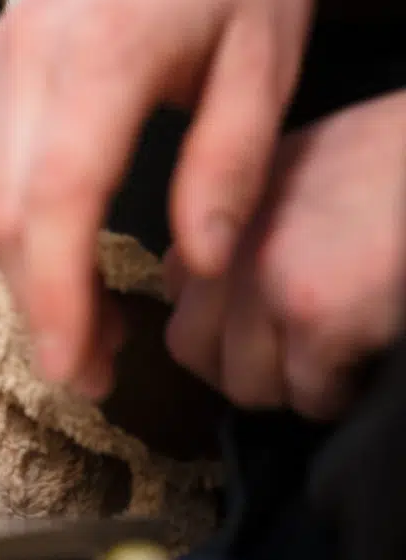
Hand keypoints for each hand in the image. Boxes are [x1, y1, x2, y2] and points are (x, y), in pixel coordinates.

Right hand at [0, 0, 337, 395]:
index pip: (52, 199)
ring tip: (86, 327)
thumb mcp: (269, 60)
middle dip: (33, 304)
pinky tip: (58, 258)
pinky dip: (9, 229)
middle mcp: (23, 55)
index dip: (57, 297)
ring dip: (17, 274)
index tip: (80, 370)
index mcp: (99, 50)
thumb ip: (230, 164)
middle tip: (92, 372)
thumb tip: (200, 265)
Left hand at [166, 90, 405, 419]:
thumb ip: (245, 222)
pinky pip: (310, 396)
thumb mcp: (291, 166)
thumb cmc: (385, 163)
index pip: (175, 288)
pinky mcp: (319, 318)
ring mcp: (265, 284)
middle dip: (240, 363)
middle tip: (292, 356)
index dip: (216, 314)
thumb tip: (220, 280)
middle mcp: (223, 246)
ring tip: (332, 359)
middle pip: (192, 348)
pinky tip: (364, 363)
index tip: (256, 318)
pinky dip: (338, 395)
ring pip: (247, 385)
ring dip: (291, 385)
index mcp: (216, 208)